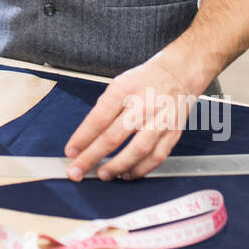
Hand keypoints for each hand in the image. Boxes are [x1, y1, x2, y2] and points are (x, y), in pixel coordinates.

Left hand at [64, 53, 200, 181]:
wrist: (179, 74)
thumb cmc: (143, 81)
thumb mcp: (119, 84)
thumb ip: (104, 109)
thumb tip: (86, 138)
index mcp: (124, 89)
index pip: (99, 118)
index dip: (82, 138)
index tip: (70, 152)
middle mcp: (143, 104)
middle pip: (114, 136)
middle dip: (91, 157)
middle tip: (77, 171)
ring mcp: (161, 120)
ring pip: (138, 150)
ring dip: (117, 166)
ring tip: (102, 175)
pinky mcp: (174, 132)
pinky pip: (156, 157)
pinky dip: (140, 169)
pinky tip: (126, 174)